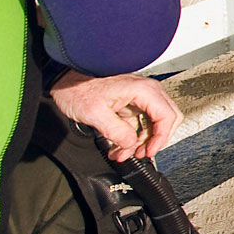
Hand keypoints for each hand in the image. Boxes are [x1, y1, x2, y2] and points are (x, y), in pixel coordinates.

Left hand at [48, 69, 180, 161]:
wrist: (66, 80)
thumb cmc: (78, 89)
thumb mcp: (95, 113)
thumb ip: (116, 131)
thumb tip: (130, 144)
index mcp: (143, 90)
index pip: (166, 116)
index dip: (161, 137)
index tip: (150, 151)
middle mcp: (146, 91)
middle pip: (167, 118)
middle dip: (155, 140)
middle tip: (142, 153)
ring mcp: (139, 96)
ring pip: (154, 122)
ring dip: (142, 141)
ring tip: (125, 153)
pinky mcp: (131, 103)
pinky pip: (140, 122)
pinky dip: (133, 136)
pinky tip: (120, 146)